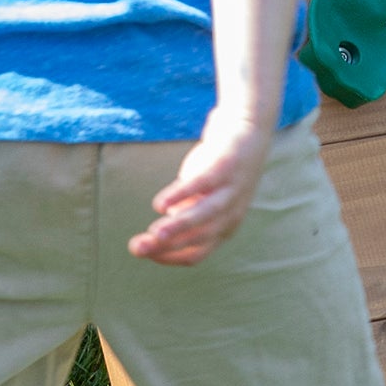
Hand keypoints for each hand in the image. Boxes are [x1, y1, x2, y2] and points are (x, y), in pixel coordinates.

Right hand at [129, 107, 271, 264]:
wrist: (248, 128)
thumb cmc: (218, 169)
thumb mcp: (202, 198)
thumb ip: (184, 215)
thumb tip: (159, 235)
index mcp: (224, 228)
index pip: (195, 254)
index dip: (168, 257)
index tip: (144, 254)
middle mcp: (231, 214)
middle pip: (197, 238)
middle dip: (165, 245)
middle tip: (136, 247)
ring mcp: (232, 190)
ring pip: (204, 215)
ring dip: (177, 226)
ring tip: (153, 234)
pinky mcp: (227, 165)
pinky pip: (203, 183)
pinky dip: (181, 194)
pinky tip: (160, 203)